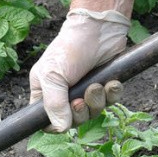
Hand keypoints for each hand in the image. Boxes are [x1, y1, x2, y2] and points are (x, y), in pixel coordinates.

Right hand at [29, 8, 130, 131]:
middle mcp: (64, 94)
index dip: (56, 125)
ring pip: (93, 113)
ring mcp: (85, 91)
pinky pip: (110, 102)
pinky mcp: (104, 85)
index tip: (65, 118)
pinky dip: (112, 94)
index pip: (46, 122)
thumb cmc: (70, 49)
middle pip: (73, 121)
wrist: (99, 28)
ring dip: (97, 101)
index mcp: (45, 93)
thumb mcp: (53, 76)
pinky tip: (111, 82)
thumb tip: (61, 129)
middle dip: (81, 112)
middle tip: (81, 99)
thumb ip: (54, 105)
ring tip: (97, 85)